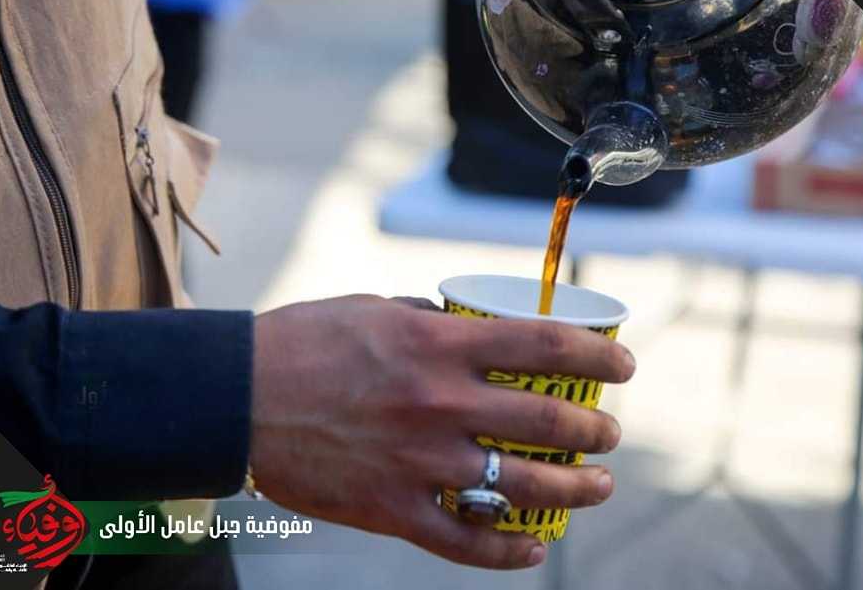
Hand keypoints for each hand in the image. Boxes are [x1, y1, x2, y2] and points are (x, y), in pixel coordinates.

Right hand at [251, 296, 635, 568]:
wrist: (237, 397)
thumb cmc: (305, 342)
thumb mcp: (376, 308)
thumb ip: (432, 319)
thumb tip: (471, 326)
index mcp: (438, 345)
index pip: (544, 345)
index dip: (597, 354)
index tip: (625, 366)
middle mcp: (440, 403)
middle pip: (546, 418)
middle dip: (594, 428)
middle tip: (609, 432)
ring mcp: (419, 461)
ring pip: (521, 485)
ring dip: (573, 489)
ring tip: (597, 486)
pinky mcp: (392, 508)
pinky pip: (462, 540)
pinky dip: (506, 553)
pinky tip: (532, 549)